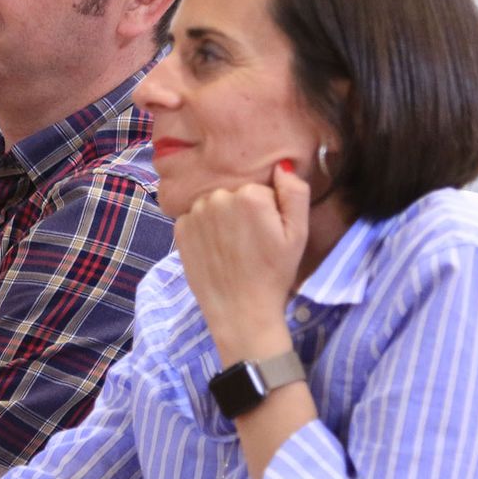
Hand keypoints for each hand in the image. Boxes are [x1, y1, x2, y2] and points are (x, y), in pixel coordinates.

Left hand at [175, 161, 308, 365]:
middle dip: (242, 212)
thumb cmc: (274, 274)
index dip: (266, 211)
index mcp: (250, 195)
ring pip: (213, 205)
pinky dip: (202, 230)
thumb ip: (295, 193)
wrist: (242, 312)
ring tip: (232, 248)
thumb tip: (281, 165)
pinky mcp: (179, 229)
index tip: (267, 233)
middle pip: (234, 194)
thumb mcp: (298, 234)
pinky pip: (194, 218)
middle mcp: (218, 197)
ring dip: (220, 219)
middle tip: (250, 243)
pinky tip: (214, 251)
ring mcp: (195, 213)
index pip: (259, 190)